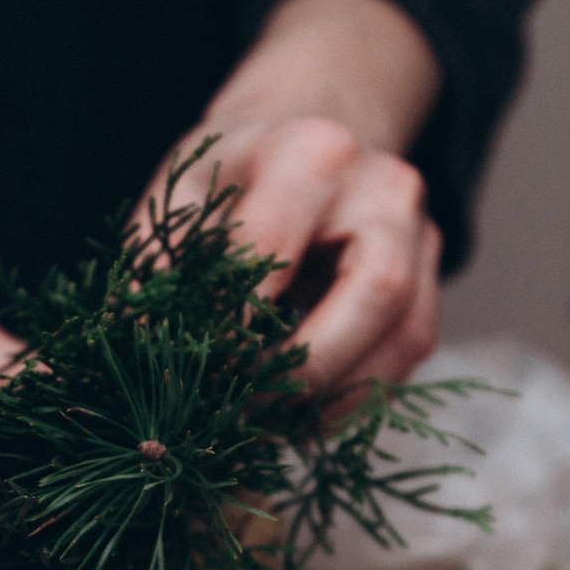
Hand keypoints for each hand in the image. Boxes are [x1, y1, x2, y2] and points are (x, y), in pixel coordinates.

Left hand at [171, 115, 442, 404]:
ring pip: (405, 335)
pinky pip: (409, 355)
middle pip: (377, 290)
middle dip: (309, 368)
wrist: (302, 146)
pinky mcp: (433, 282)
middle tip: (246, 410)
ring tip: (270, 423)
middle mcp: (384, 187)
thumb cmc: (231, 177)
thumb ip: (156, 266)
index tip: (200, 376)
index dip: (237, 322)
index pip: (275, 246)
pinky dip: (353, 396)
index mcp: (309, 152)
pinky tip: (301, 413)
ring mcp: (420, 235)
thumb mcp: (181, 196)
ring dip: (336, 395)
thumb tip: (137, 346)